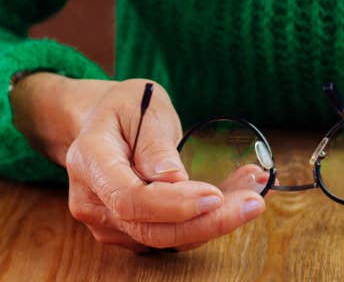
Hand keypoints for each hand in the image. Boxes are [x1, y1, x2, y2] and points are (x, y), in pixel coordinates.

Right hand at [19, 76, 267, 251]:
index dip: (174, 205)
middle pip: (149, 230)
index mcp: (90, 160)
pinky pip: (169, 235)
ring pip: (164, 238)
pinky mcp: (126, 231)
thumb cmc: (126, 107)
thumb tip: (173, 179)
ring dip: (213, 221)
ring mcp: (105, 220)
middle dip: (207, 223)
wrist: (102, 121)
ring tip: (252, 192)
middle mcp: (91, 199)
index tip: (216, 195)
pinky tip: (234, 197)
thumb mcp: (144, 105)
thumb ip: (155, 143)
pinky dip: (204, 221)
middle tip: (254, 202)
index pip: (130, 199)